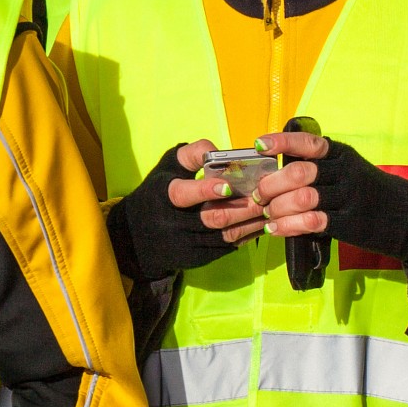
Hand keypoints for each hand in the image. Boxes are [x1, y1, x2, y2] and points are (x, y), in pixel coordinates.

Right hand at [107, 139, 265, 280]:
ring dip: (251, 222)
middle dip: (243, 208)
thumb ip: (190, 155)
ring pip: (226, 234)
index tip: (228, 186)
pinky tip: (260, 223)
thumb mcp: (167, 169)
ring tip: (269, 208)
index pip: (182, 194)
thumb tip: (216, 150)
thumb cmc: (159, 194)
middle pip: (213, 217)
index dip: (205, 190)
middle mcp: (174, 222)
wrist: (138, 236)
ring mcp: (187, 242)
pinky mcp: (198, 257)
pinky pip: (228, 247)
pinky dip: (247, 235)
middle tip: (265, 196)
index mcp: (164, 195)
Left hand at [250, 130, 407, 261]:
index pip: (308, 143)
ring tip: (267, 214)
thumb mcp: (347, 169)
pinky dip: (288, 225)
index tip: (259, 145)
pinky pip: (312, 221)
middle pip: (298, 173)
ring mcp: (348, 197)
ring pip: (302, 198)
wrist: (407, 215)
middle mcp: (344, 172)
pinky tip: (276, 229)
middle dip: (270, 185)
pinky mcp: (348, 222)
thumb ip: (316, 167)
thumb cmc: (366, 190)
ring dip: (276, 208)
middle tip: (258, 196)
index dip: (281, 142)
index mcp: (340, 154)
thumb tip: (271, 173)